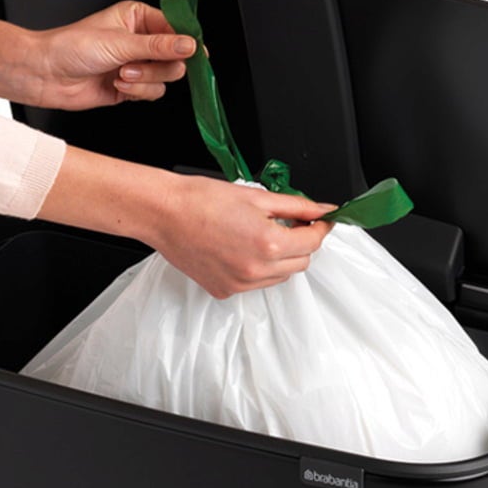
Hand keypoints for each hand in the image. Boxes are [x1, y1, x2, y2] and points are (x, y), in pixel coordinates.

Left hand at [32, 0, 196, 110]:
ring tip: (121, 75)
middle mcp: (139, 41)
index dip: (186, 40)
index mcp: (137, 18)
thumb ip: (158, 47)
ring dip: (145, 80)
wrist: (47, 74)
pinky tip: (118, 85)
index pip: (175, 28)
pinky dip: (137, 93)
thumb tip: (188, 44)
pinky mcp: (130, 87)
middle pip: (175, 56)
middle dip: (157, 66)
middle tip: (139, 64)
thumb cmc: (70, 47)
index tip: (196, 52)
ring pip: (165, 78)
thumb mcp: (119, 43)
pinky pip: (152, 93)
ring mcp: (136, 65)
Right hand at [37, 148, 336, 300]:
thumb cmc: (202, 200)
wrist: (165, 214)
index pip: (313, 242)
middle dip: (301, 244)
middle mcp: (257, 270)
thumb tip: (322, 210)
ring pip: (280, 277)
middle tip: (288, 224)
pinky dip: (257, 269)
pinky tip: (240, 249)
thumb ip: (296, 207)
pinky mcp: (224, 291)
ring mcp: (240, 284)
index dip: (320, 228)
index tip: (319, 220)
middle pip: (301, 263)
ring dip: (281, 259)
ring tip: (259, 236)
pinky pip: (255, 284)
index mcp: (269, 244)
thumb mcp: (257, 196)